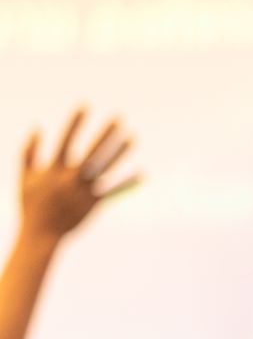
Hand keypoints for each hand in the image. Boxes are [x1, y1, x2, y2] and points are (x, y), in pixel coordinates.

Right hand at [19, 109, 137, 250]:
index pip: (66, 140)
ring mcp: (84, 191)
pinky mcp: (94, 203)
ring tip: (132, 137)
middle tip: (118, 116)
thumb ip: (28, 151)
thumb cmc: (31, 204)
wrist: (41, 234)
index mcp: (53, 169)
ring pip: (106, 168)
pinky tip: (141, 173)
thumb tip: (37, 127)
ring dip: (120, 152)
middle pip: (92, 151)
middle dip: (105, 133)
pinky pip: (113, 190)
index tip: (85, 105)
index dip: (75, 122)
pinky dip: (127, 182)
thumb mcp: (24, 176)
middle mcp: (71, 178)